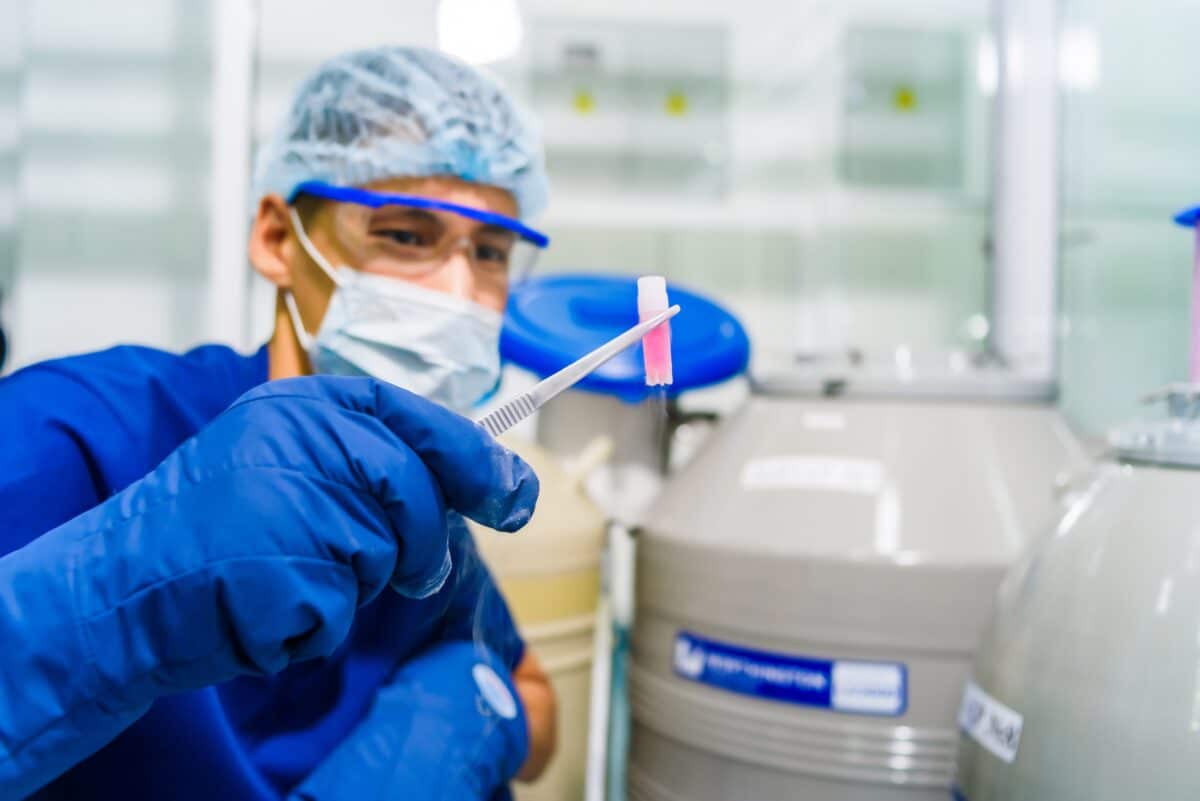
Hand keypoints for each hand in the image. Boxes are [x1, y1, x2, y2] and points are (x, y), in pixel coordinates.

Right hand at [0, 376, 537, 798]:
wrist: (120, 584)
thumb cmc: (214, 525)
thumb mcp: (289, 458)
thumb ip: (375, 460)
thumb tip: (495, 480)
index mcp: (307, 404)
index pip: (417, 418)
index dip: (475, 459)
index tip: (516, 495)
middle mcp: (305, 440)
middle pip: (414, 493)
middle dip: (419, 543)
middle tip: (406, 571)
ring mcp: (298, 502)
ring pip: (383, 557)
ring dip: (351, 586)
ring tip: (283, 570)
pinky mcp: (290, 571)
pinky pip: (344, 612)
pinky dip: (315, 626)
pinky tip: (265, 604)